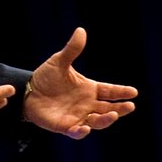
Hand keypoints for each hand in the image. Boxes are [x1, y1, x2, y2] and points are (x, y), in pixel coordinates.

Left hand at [22, 27, 138, 138]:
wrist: (27, 91)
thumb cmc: (46, 77)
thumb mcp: (59, 61)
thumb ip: (72, 49)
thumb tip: (81, 30)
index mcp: (89, 89)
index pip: (109, 91)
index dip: (121, 92)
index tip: (134, 92)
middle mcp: (87, 105)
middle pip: (109, 109)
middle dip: (120, 109)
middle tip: (130, 106)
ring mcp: (78, 116)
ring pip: (97, 122)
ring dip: (105, 120)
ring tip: (113, 114)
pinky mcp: (65, 126)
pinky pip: (76, 131)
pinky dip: (82, 131)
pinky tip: (86, 127)